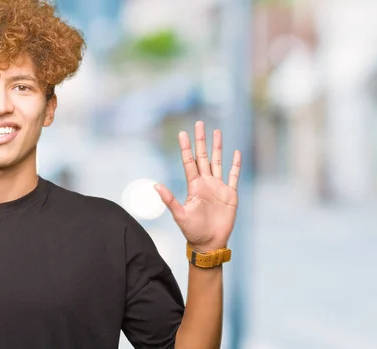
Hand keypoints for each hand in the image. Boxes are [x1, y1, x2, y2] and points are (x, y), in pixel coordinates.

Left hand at [155, 121, 240, 251]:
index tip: (182, 133)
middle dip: (201, 140)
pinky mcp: (230, 194)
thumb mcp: (179, 215)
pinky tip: (235, 153)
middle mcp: (205, 183)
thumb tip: (155, 186)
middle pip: (203, 157)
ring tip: (217, 132)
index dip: (186, 147)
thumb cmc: (192, 231)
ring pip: (218, 162)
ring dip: (217, 147)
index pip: (189, 162)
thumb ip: (169, 200)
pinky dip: (235, 165)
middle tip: (199, 124)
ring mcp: (218, 187)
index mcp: (193, 186)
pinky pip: (233, 176)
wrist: (209, 243)